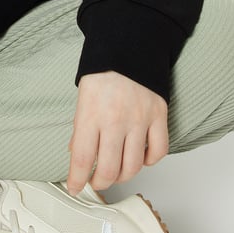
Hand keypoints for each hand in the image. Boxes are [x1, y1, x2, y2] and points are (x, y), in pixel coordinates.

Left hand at [66, 70, 167, 195]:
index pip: (82, 158)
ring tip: (116, 171)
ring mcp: (139, 120)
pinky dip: (150, 161)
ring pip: (134, 165)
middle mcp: (115, 120)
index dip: (77, 178)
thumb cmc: (103, 70)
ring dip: (123, 175)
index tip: (74, 186)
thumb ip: (80, 127)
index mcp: (91, 113)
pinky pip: (158, 151)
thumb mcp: (83, 96)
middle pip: (109, 169)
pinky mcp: (159, 116)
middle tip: (96, 181)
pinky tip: (140, 157)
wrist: (129, 46)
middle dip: (100, 182)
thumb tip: (77, 155)